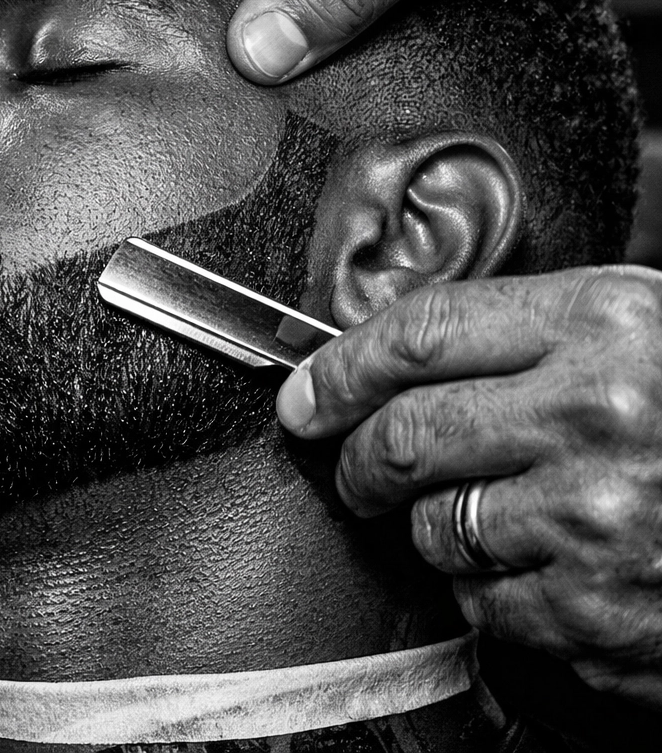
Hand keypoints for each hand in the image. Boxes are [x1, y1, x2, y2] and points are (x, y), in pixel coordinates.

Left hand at [276, 266, 661, 709]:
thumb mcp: (630, 329)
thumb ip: (517, 332)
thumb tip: (382, 353)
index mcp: (600, 322)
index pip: (420, 334)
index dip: (341, 367)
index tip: (305, 394)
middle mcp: (597, 412)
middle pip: (406, 433)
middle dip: (356, 458)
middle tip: (355, 467)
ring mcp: (598, 517)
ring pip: (431, 524)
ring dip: (430, 523)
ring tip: (485, 512)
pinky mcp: (598, 611)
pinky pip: (478, 600)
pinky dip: (485, 586)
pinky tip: (537, 564)